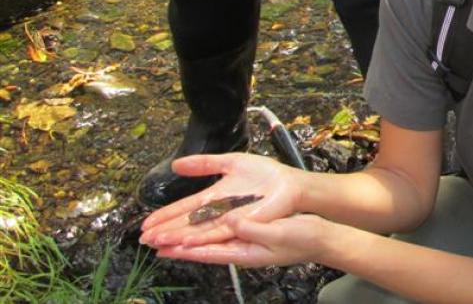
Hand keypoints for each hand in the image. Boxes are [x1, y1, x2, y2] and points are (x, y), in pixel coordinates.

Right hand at [139, 153, 301, 248]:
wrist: (289, 183)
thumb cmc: (265, 174)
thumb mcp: (229, 162)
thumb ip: (203, 164)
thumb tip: (176, 164)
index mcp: (213, 197)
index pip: (184, 208)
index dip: (165, 216)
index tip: (147, 224)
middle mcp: (218, 211)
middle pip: (186, 223)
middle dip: (165, 231)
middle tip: (143, 238)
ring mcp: (228, 219)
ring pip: (197, 231)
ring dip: (177, 237)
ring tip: (157, 242)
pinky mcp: (241, 225)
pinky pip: (217, 233)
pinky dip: (200, 237)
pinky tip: (184, 242)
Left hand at [151, 212, 335, 267]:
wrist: (320, 237)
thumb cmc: (302, 238)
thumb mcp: (278, 233)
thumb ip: (253, 229)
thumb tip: (231, 222)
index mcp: (245, 252)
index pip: (208, 252)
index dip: (185, 249)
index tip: (163, 245)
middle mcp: (240, 249)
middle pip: (202, 247)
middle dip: (176, 244)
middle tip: (150, 240)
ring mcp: (245, 242)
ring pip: (208, 238)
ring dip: (185, 235)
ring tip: (164, 233)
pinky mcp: (250, 232)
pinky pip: (221, 231)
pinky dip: (204, 228)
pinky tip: (194, 224)